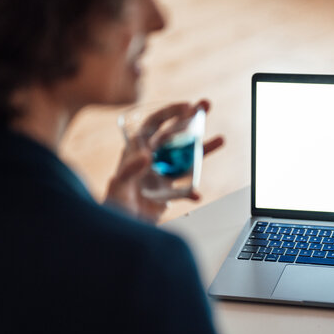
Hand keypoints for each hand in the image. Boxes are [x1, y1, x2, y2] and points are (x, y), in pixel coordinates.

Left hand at [105, 100, 222, 222]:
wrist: (120, 228)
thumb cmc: (113, 204)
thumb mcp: (118, 185)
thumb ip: (130, 169)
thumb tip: (146, 156)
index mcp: (137, 149)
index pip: (154, 124)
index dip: (170, 113)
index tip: (187, 107)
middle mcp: (153, 157)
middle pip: (174, 133)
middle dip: (191, 118)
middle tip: (206, 106)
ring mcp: (163, 173)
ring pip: (186, 156)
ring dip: (203, 147)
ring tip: (220, 139)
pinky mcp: (169, 191)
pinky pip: (186, 187)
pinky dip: (192, 190)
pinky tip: (196, 194)